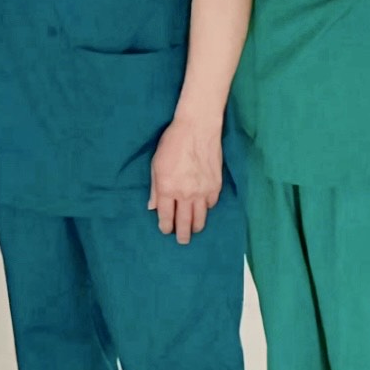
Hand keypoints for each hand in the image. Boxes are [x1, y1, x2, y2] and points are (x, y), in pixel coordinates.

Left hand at [149, 116, 223, 242]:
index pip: (167, 216)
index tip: (166, 231)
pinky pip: (211, 204)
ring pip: (201, 218)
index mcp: (168, 189)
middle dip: (183, 234)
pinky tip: (203, 210)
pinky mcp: (216, 186)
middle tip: (182, 240)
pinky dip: (206, 209)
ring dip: (197, 227)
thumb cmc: (172, 143)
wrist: (197, 129)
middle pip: (185, 223)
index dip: (166, 226)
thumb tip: (153, 207)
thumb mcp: (156, 165)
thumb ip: (155, 189)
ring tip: (194, 231)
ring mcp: (203, 192)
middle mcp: (186, 194)